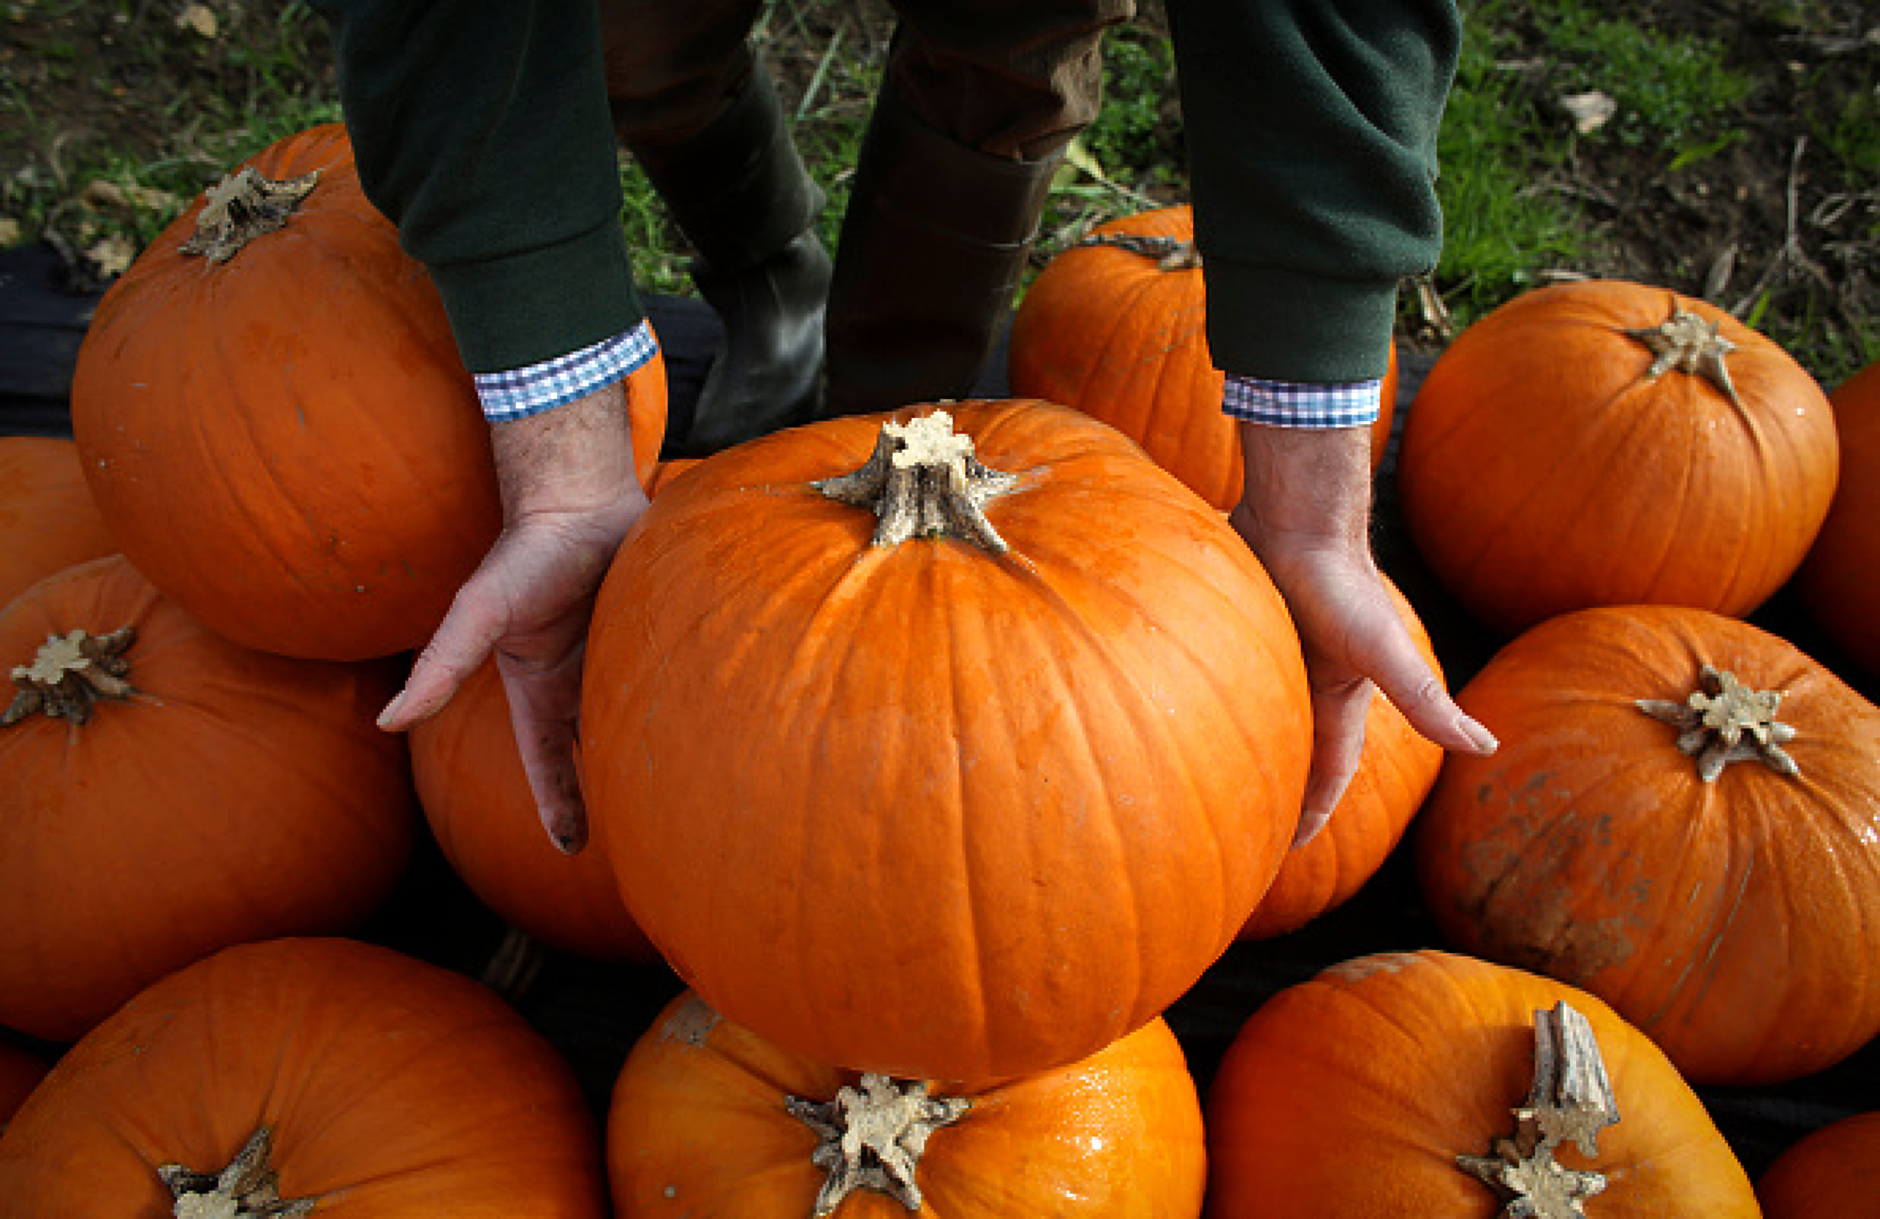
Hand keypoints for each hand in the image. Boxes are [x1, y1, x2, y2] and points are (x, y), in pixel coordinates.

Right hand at [377, 380, 649, 852]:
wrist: (581, 498)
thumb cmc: (525, 553)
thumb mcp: (478, 614)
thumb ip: (441, 666)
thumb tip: (389, 719)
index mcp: (537, 687)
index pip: (545, 762)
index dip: (557, 804)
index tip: (571, 849)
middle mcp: (578, 679)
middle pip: (593, 751)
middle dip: (607, 790)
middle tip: (641, 838)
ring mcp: (616, 657)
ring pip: (633, 719)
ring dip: (648, 752)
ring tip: (679, 797)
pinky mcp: (653, 635)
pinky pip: (669, 681)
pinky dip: (681, 705)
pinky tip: (710, 728)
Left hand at [1231, 421, 1495, 848]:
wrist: (1295, 515)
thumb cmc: (1340, 584)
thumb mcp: (1382, 652)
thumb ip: (1425, 701)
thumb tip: (1487, 746)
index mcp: (1341, 694)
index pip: (1330, 768)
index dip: (1316, 807)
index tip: (1292, 846)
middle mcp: (1307, 677)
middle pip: (1289, 744)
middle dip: (1276, 784)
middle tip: (1243, 827)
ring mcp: (1272, 651)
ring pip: (1252, 710)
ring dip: (1237, 742)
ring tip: (1202, 779)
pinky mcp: (1238, 625)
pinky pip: (1221, 673)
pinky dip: (1206, 696)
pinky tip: (1173, 709)